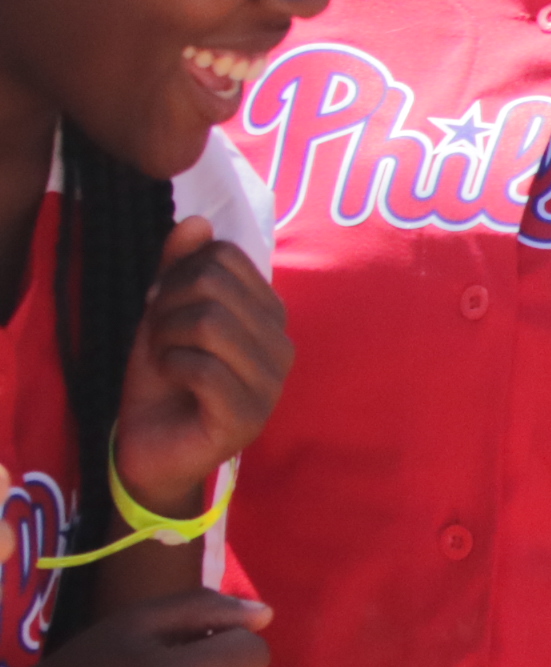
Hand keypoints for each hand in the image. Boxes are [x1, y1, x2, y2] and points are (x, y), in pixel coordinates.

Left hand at [109, 219, 288, 512]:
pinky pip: (201, 367)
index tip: (165, 307)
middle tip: (160, 336)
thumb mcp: (165, 313)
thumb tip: (197, 220)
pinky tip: (172, 383)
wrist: (152, 446)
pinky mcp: (248, 416)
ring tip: (164, 358)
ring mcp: (270, 384)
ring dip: (165, 337)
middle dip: (167, 305)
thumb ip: (180, 267)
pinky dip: (169, 367)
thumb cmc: (164, 379)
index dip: (179, 273)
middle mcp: (282, 346)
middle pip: (213, 285)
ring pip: (208, 322)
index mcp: (270, 316)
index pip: (225, 257)